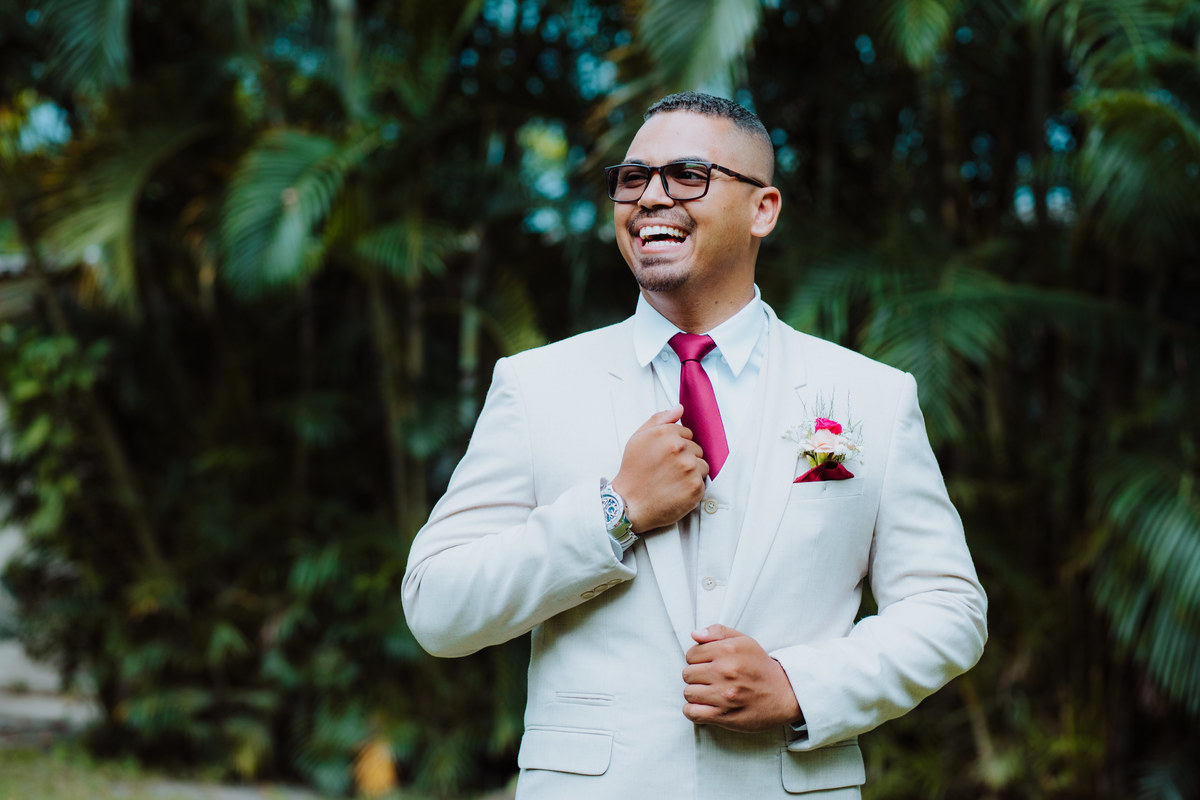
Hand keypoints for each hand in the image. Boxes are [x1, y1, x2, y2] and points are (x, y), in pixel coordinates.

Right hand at [611, 405, 707, 531]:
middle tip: (667, 470)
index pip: (687, 433)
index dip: (676, 445)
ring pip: (702, 465)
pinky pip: (703, 482)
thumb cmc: (633, 471)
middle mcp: (680, 449)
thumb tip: (679, 408)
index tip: (665, 456)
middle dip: (685, 457)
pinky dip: (692, 487)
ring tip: (673, 480)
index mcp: (667, 434)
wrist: (629, 504)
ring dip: (691, 472)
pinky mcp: (696, 487)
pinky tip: (677, 490)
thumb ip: (659, 420)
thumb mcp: (638, 438)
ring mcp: (689, 468)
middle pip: (696, 448)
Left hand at [682, 624, 802, 732]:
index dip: (697, 659)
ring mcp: (724, 695)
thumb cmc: (760, 666)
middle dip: (696, 676)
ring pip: (688, 693)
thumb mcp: (744, 641)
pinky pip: (692, 712)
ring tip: (709, 692)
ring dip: (695, 693)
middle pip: (687, 673)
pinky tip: (703, 706)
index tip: (707, 664)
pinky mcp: (724, 716)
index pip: (691, 654)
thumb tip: (694, 634)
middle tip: (709, 679)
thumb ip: (718, 632)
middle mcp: (725, 671)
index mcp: (728, 651)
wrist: (784, 694)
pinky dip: (692, 711)